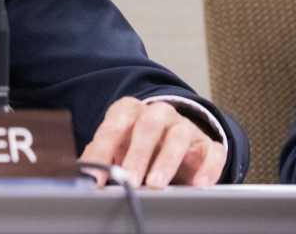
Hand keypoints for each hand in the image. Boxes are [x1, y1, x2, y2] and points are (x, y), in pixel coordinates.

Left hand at [79, 97, 225, 188]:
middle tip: (128, 179)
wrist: (173, 140)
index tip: (97, 177)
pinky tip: (198, 185)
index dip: (104, 150)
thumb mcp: (115, 146)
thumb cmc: (136, 143)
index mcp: (129, 110)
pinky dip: (207, 168)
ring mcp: (185, 126)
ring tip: (155, 185)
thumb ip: (99, 156)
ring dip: (166, 161)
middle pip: (148, 126)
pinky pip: (212, 152)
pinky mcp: (208, 144)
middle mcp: (159, 113)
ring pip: (179, 136)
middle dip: (137, 154)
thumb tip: (83, 176)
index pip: (114, 125)